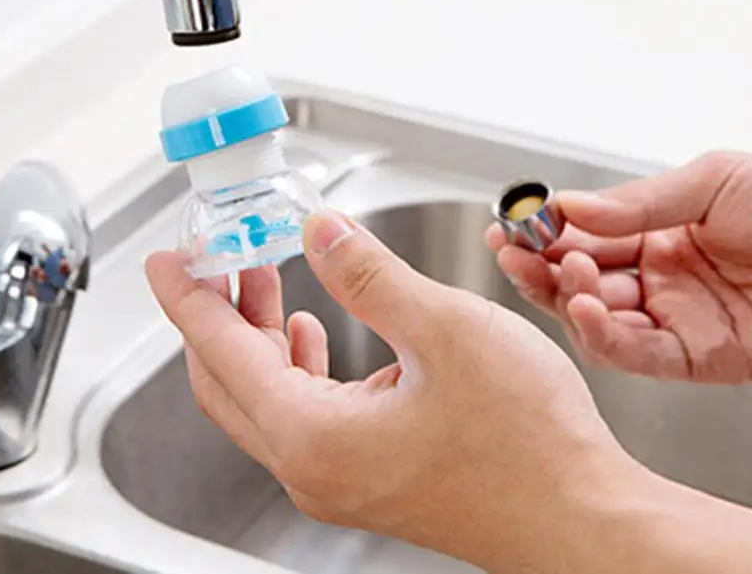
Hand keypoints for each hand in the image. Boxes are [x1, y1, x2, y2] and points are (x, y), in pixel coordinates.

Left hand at [146, 211, 641, 570]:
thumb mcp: (444, 330)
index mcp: (313, 435)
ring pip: (264, 397)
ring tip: (267, 278)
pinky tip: (313, 331)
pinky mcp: (369, 477)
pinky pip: (302, 415)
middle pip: (229, 380)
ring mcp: (340, 479)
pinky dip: (293, 365)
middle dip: (217, 312)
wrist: (586, 521)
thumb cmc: (529, 443)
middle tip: (220, 257)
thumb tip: (319, 231)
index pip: (221, 352)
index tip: (166, 262)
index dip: (188, 298)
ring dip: (256, 335)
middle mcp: (314, 468)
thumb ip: (368, 275)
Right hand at [486, 151, 751, 382]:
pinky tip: (586, 310)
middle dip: (540, 268)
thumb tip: (566, 207)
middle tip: (513, 253)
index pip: (583, 236)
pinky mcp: (702, 357)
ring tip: (561, 274)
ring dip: (567, 300)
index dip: (543, 232)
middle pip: (580, 282)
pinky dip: (604, 338)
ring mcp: (677, 318)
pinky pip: (640, 356)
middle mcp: (659, 278)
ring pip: (599, 321)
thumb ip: (636, 204)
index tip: (509, 223)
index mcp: (656, 233)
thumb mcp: (710, 182)